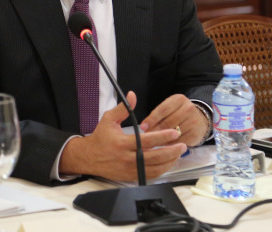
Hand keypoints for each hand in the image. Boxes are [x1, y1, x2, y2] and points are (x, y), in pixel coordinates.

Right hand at [59, 91, 185, 180]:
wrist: (88, 158)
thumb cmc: (100, 137)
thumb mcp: (108, 120)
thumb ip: (123, 108)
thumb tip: (132, 95)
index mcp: (122, 143)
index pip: (146, 141)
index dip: (162, 137)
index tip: (174, 133)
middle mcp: (127, 158)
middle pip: (154, 157)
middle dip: (171, 151)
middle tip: (182, 145)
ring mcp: (129, 169)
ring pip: (154, 169)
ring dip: (169, 162)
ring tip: (179, 153)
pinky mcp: (130, 176)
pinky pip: (149, 175)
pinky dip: (161, 170)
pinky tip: (168, 163)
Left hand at [140, 94, 208, 146]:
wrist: (200, 120)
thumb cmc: (179, 114)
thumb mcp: (170, 108)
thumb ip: (158, 115)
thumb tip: (145, 127)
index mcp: (179, 99)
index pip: (163, 109)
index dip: (152, 119)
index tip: (143, 127)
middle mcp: (188, 108)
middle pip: (168, 122)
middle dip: (155, 131)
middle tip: (147, 137)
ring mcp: (193, 121)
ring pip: (173, 133)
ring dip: (162, 139)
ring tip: (154, 142)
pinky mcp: (195, 134)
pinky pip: (179, 142)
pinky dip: (171, 145)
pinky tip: (165, 146)